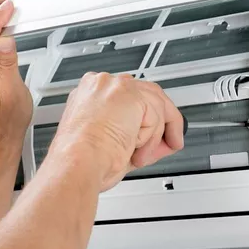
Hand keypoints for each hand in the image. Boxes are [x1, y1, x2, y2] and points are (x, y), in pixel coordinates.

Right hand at [47, 73, 184, 191]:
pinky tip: (137, 150)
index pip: (128, 97)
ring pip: (155, 105)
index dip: (145, 119)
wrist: (77, 163)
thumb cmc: (82, 161)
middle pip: (147, 93)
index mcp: (89, 96)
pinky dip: (152, 138)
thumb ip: (138, 138)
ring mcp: (114, 86)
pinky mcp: (129, 93)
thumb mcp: (114, 146)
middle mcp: (100, 85)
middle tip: (170, 142)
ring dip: (153, 136)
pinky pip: (156, 114)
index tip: (152, 135)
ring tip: (139, 155)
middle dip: (162, 122)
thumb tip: (161, 143)